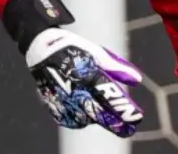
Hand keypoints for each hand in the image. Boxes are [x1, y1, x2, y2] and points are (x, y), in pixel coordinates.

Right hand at [26, 28, 143, 135]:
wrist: (40, 49)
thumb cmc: (73, 48)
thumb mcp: (96, 52)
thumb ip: (116, 67)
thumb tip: (137, 80)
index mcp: (85, 72)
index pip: (108, 95)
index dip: (123, 108)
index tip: (137, 118)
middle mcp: (72, 89)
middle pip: (97, 113)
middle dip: (115, 123)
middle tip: (129, 129)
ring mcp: (60, 99)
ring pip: (84, 118)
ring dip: (98, 119)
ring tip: (109, 116)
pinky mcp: (52, 105)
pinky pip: (70, 119)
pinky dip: (82, 119)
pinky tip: (89, 113)